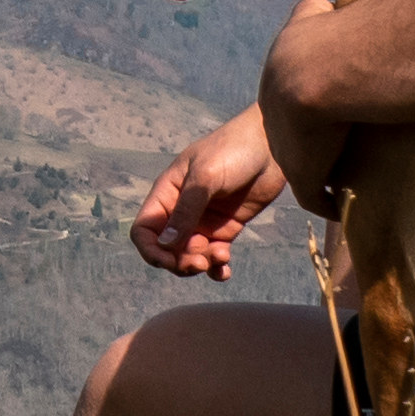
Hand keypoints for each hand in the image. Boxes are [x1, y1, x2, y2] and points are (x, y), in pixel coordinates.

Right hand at [129, 103, 285, 278]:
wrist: (270, 145)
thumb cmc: (232, 150)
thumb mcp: (206, 177)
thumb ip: (186, 210)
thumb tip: (165, 244)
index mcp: (168, 193)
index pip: (144, 229)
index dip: (151, 249)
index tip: (169, 260)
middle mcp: (181, 210)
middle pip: (167, 249)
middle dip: (180, 261)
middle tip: (202, 262)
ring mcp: (203, 221)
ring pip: (190, 256)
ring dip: (202, 264)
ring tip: (222, 257)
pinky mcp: (226, 228)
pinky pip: (214, 256)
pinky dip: (217, 268)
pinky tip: (226, 270)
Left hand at [257, 0, 353, 211]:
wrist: (318, 71)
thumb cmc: (323, 39)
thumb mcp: (311, 15)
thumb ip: (312, 11)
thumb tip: (321, 1)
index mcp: (278, 88)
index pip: (291, 107)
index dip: (310, 112)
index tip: (330, 117)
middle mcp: (275, 123)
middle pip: (292, 142)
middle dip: (311, 147)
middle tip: (338, 150)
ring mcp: (286, 152)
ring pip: (304, 169)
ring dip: (321, 175)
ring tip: (346, 178)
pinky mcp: (301, 176)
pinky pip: (314, 198)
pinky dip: (328, 202)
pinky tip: (344, 205)